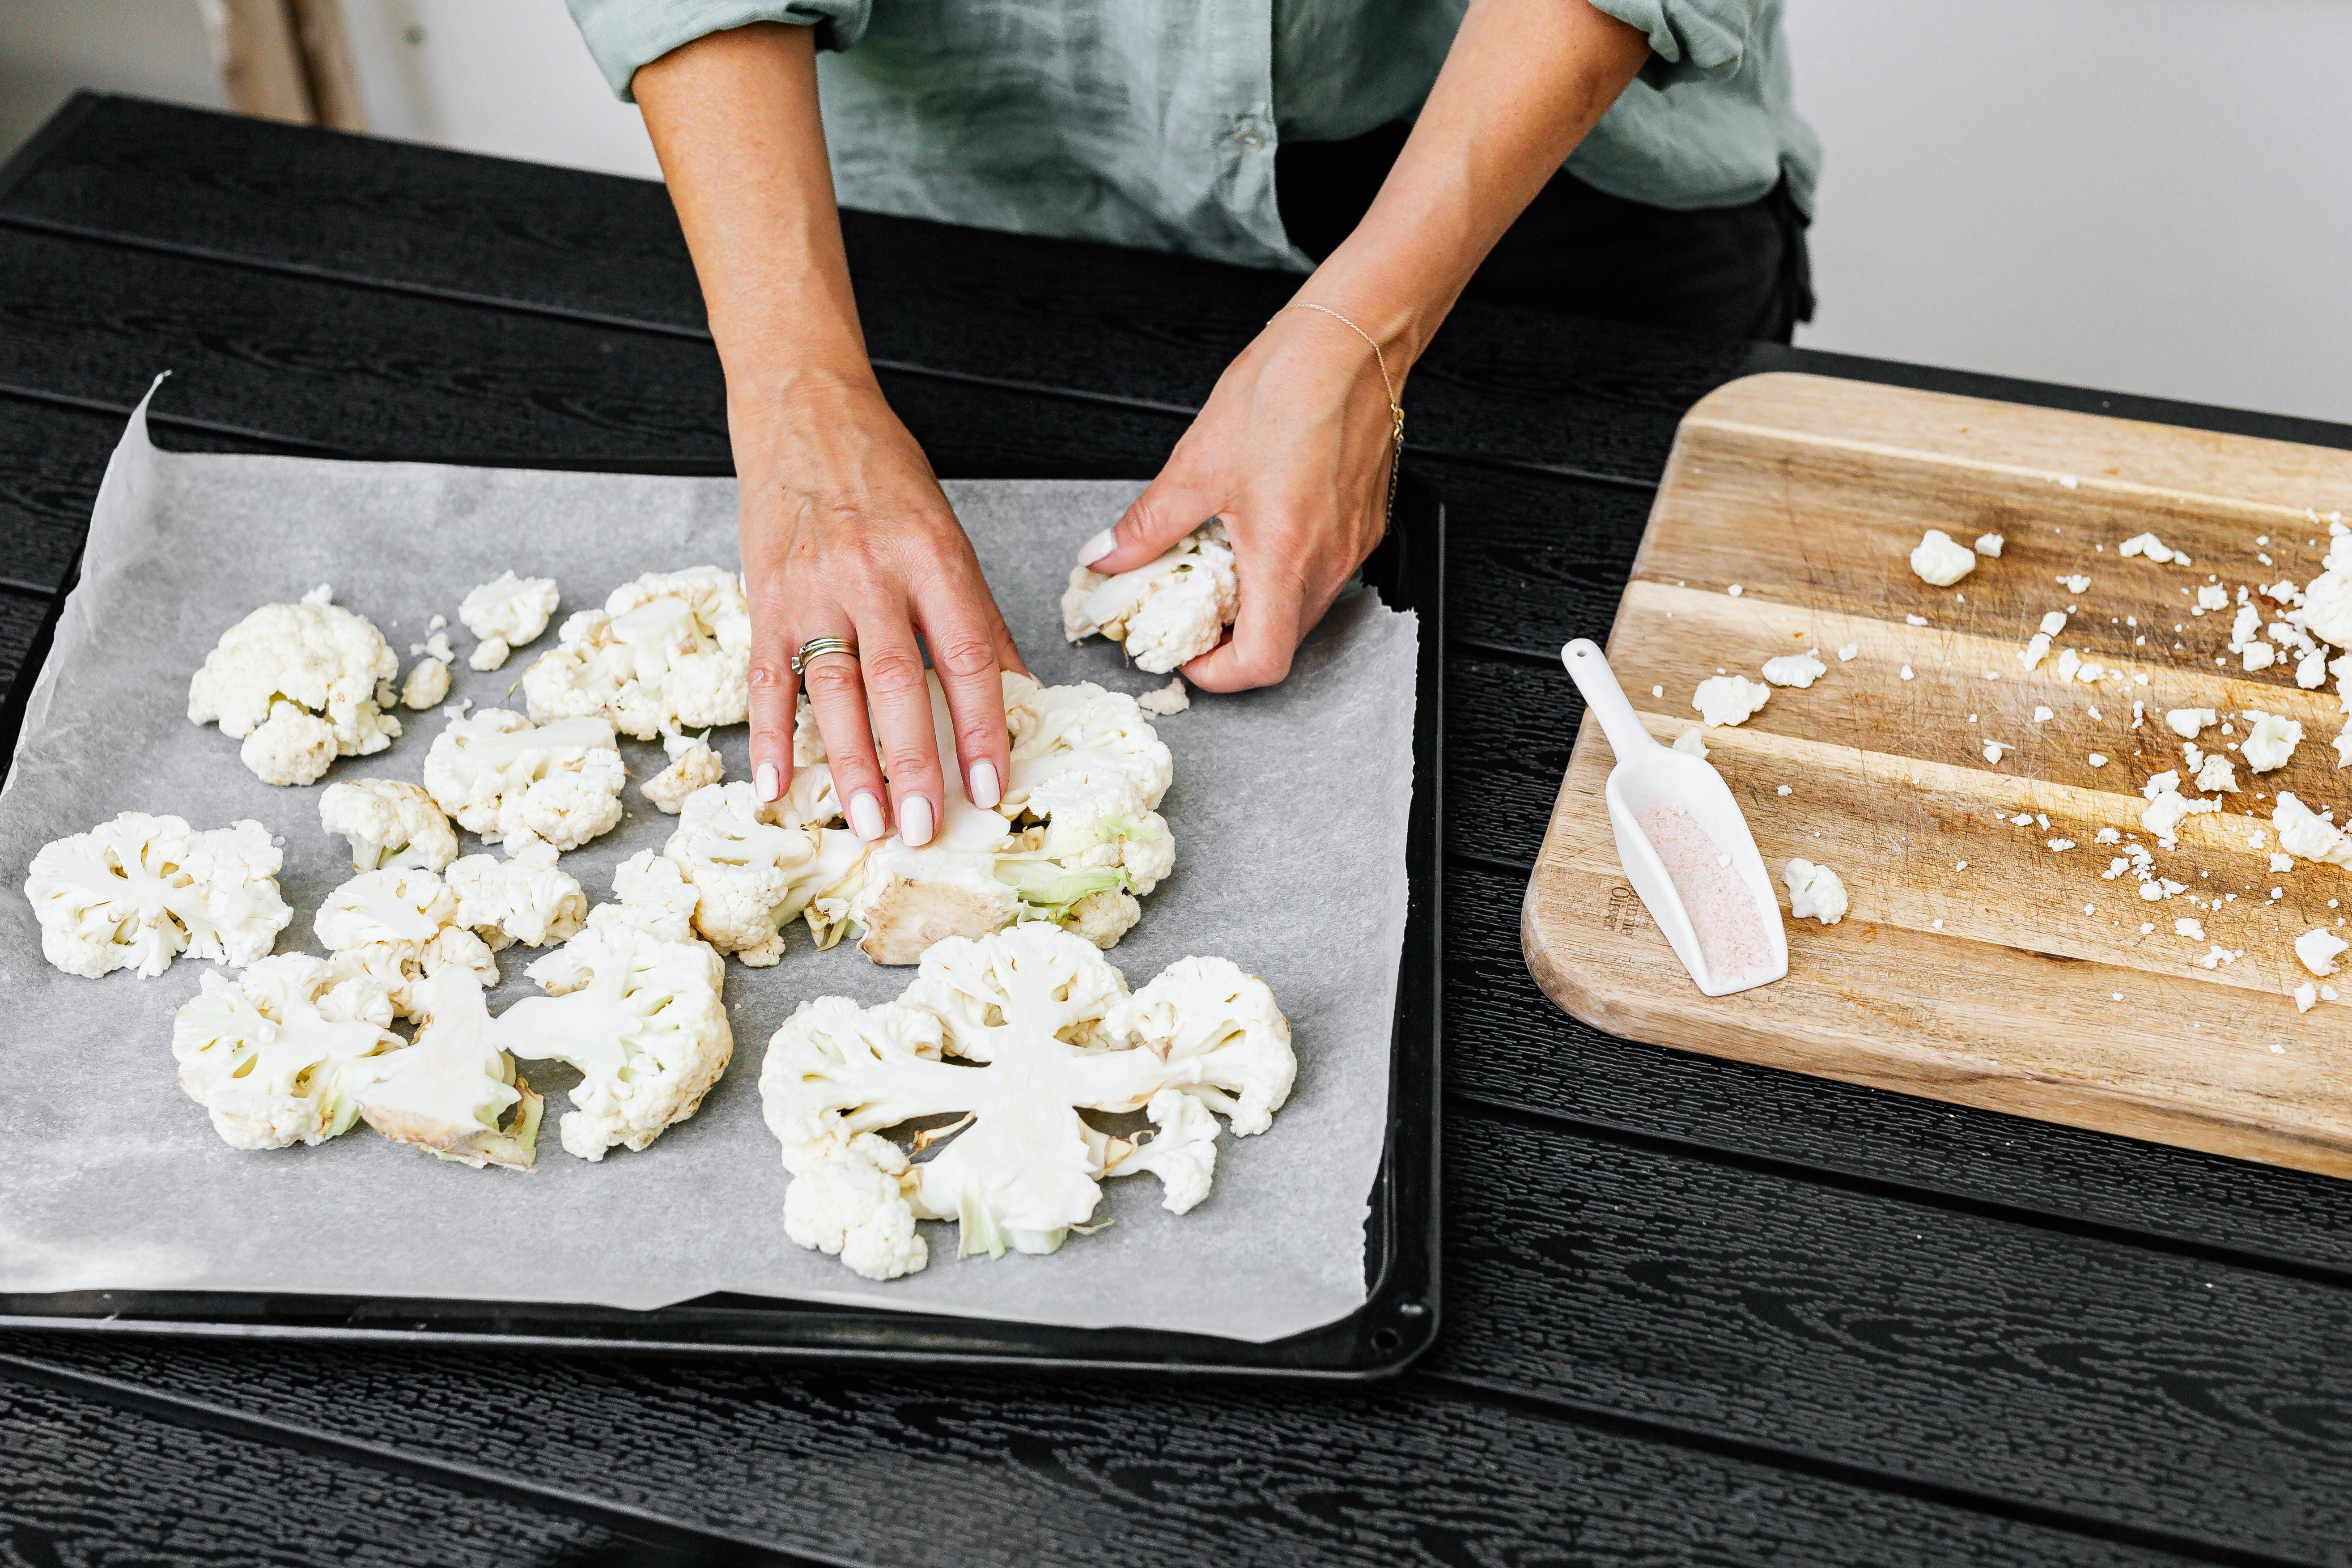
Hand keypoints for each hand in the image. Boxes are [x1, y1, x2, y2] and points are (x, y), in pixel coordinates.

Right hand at [734, 368, 1023, 844]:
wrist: (804, 411)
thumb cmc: (884, 475)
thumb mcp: (948, 535)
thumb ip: (978, 616)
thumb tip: (1021, 690)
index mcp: (933, 559)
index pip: (968, 657)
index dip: (983, 728)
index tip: (993, 788)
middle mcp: (872, 575)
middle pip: (898, 684)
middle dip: (914, 763)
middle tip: (923, 828)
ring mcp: (813, 589)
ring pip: (833, 689)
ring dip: (851, 763)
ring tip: (866, 822)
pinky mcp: (765, 597)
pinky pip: (767, 676)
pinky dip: (770, 735)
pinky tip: (777, 784)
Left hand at [1083, 306, 1398, 689]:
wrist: (1352, 340)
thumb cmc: (1287, 388)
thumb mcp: (1197, 463)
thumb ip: (1149, 525)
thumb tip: (1108, 555)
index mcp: (1285, 558)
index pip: (1261, 663)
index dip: (1219, 675)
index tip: (1188, 656)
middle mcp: (1329, 561)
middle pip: (1282, 641)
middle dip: (1232, 640)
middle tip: (1192, 613)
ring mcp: (1354, 544)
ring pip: (1304, 608)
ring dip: (1261, 605)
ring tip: (1222, 568)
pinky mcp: (1366, 522)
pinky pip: (1325, 571)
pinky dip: (1287, 571)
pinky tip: (1258, 532)